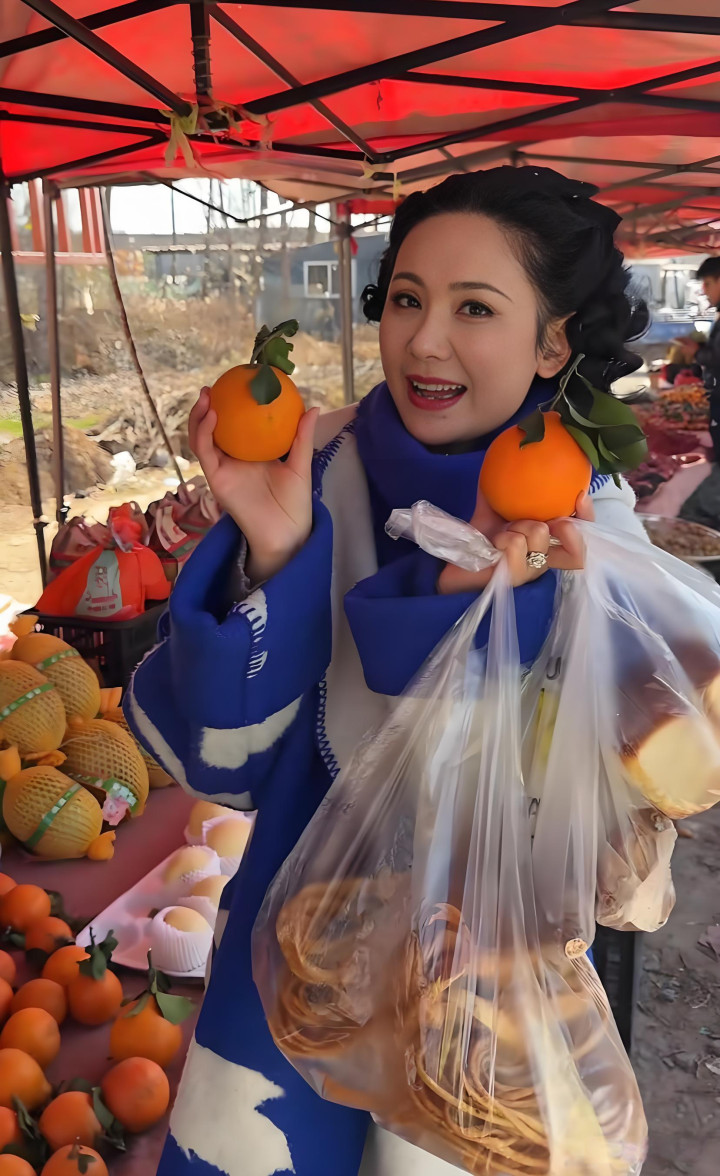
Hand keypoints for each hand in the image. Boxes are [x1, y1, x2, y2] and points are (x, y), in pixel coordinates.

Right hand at [189, 388, 318, 581]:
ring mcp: (222, 469)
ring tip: (206, 397)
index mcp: (251, 454)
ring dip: (199, 417)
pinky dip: (204, 434)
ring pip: (201, 438)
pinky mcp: (216, 479)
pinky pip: (205, 453)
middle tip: (211, 387)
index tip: (233, 384)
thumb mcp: (300, 464)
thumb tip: (313, 407)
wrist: (287, 531)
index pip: (234, 427)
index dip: (229, 407)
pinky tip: (212, 418)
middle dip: (206, 408)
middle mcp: (233, 460)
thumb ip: (301, 437)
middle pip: (212, 430)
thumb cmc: (295, 502)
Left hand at [437, 491, 593, 594]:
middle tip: (552, 519)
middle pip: (575, 549)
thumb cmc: (480, 536)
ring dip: (520, 526)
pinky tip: (495, 541)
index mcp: (546, 543)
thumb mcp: (495, 507)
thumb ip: (506, 485)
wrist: (455, 563)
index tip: (581, 493)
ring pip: (540, 534)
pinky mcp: (514, 578)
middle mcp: (544, 560)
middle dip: (567, 527)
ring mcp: (531, 571)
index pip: (580, 533)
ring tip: (506, 530)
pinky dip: (504, 537)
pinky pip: (517, 544)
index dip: (587, 517)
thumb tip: (511, 450)